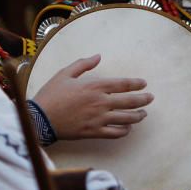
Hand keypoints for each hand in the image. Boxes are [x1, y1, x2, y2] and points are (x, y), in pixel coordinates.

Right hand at [33, 54, 152, 139]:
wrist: (40, 118)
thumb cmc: (51, 94)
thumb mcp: (64, 74)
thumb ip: (83, 64)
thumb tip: (98, 56)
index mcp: (94, 86)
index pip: (123, 84)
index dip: (136, 84)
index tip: (143, 84)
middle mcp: (100, 102)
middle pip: (130, 102)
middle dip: (143, 100)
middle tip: (150, 98)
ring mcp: (98, 119)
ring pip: (126, 118)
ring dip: (138, 116)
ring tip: (143, 114)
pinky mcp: (94, 132)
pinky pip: (116, 133)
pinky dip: (125, 131)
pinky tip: (127, 128)